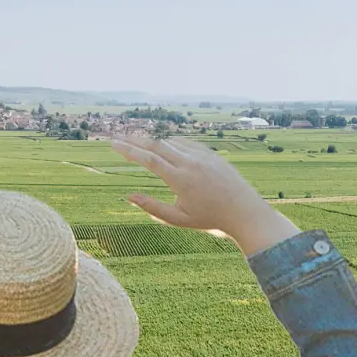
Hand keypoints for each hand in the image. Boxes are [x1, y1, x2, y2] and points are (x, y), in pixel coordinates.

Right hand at [113, 137, 298, 255]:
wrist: (244, 211)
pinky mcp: (212, 154)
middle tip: (120, 137)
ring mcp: (202, 156)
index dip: (129, 150)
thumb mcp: (179, 219)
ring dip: (154, 139)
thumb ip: (152, 208)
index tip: (113, 144)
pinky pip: (187, 142)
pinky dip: (172, 141)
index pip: (148, 159)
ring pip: (172, 142)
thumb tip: (129, 197)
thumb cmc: (210, 219)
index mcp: (180, 179)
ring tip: (138, 140)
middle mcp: (190, 163)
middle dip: (136, 139)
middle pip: (157, 145)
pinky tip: (165, 143)